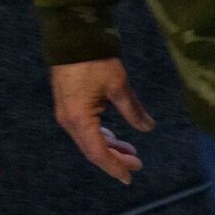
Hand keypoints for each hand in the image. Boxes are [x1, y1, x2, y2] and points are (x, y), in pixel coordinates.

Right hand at [51, 60, 151, 184]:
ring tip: (131, 152)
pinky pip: (86, 129)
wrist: (72, 37)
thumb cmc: (95, 60)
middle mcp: (69, 120)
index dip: (115, 166)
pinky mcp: (68, 106)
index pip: (98, 152)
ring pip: (89, 140)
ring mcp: (66, 113)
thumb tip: (148, 128)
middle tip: (138, 164)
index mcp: (79, 119)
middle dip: (115, 159)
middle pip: (92, 149)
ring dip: (110, 147)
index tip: (131, 176)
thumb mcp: (119, 86)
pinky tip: (116, 137)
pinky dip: (101, 135)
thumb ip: (133, 110)